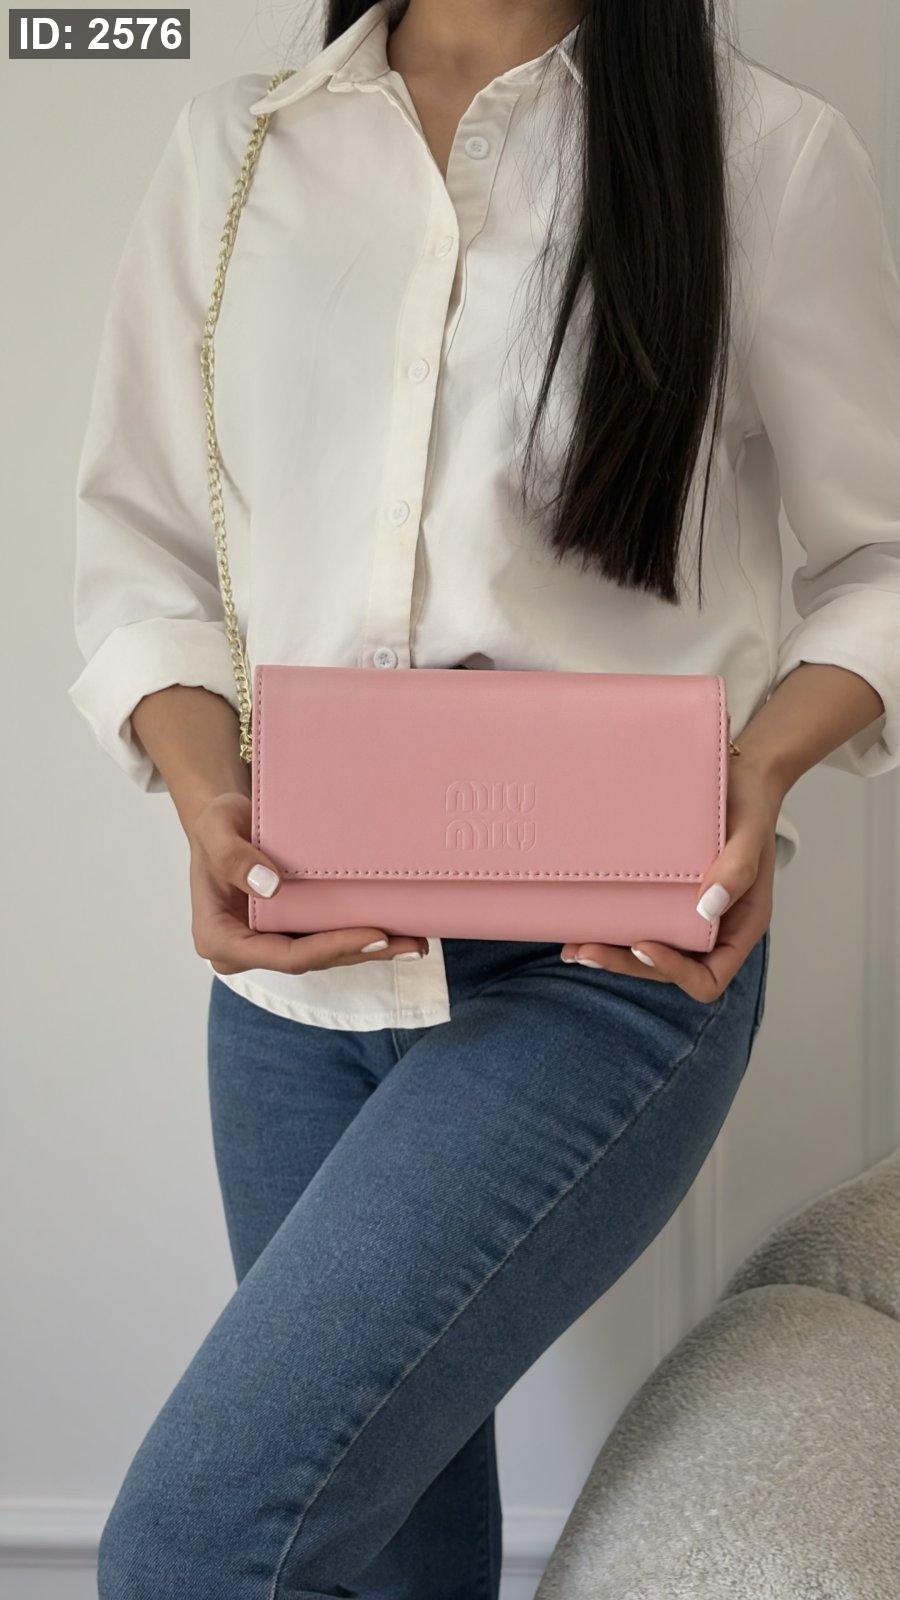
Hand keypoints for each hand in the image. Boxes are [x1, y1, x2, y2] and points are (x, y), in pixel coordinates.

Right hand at [189, 793, 427, 975]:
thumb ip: (232, 856)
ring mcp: (269, 944)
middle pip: (310, 961)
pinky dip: (359, 937)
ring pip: (323, 956)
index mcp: (220, 939)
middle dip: (360, 954)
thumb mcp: (215, 828)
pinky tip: (396, 931)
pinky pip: (325, 940)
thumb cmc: (216, 824)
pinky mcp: (288, 932)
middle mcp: (246, 950)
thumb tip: (270, 887)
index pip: (283, 956)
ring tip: (414, 941)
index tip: (371, 935)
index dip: (330, 949)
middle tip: (407, 943)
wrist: (225, 823)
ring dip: (369, 951)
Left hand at [560, 754, 778, 1000]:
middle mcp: (711, 929)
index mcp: (739, 927)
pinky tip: (580, 921)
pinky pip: (639, 922)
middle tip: (586, 951)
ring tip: (574, 947)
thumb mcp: (750, 833)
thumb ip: (737, 870)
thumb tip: (708, 907)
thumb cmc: (749, 806)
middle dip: (627, 965)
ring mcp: (686, 916)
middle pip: (668, 971)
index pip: (709, 978)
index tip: (643, 946)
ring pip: (649, 953)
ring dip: (612, 955)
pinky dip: (611, 928)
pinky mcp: (664, 897)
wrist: (738, 777)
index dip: (675, 972)